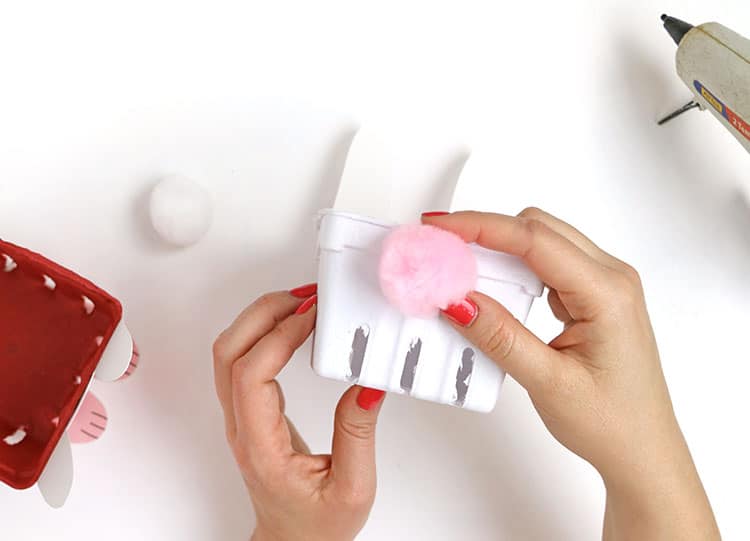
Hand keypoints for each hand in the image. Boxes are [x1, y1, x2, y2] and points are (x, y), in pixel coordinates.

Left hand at [212, 287, 385, 540]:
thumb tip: (367, 382)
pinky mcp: (252, 411)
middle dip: (264, 313)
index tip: (314, 317)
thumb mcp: (353, 487)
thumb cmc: (317, 527)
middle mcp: (242, 427)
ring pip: (230, 352)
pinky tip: (296, 326)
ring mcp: (242, 417)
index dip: (280, 336)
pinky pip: (245, 360)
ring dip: (262, 319)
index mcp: (261, 448)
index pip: (251, 375)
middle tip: (306, 297)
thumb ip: (357, 433)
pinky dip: (267, 332)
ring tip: (302, 305)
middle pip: (228, 352)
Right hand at [423, 209, 719, 540]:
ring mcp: (604, 286)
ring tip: (458, 268)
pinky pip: (548, 264)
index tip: (439, 227)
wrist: (642, 451)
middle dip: (486, 231)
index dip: (480, 227)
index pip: (533, 240)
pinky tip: (490, 287)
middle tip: (442, 248)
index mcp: (607, 293)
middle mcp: (611, 279)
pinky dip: (514, 267)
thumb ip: (500, 337)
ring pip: (542, 242)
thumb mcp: (548, 382)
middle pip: (538, 229)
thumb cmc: (612, 424)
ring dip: (499, 248)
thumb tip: (457, 300)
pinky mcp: (593, 297)